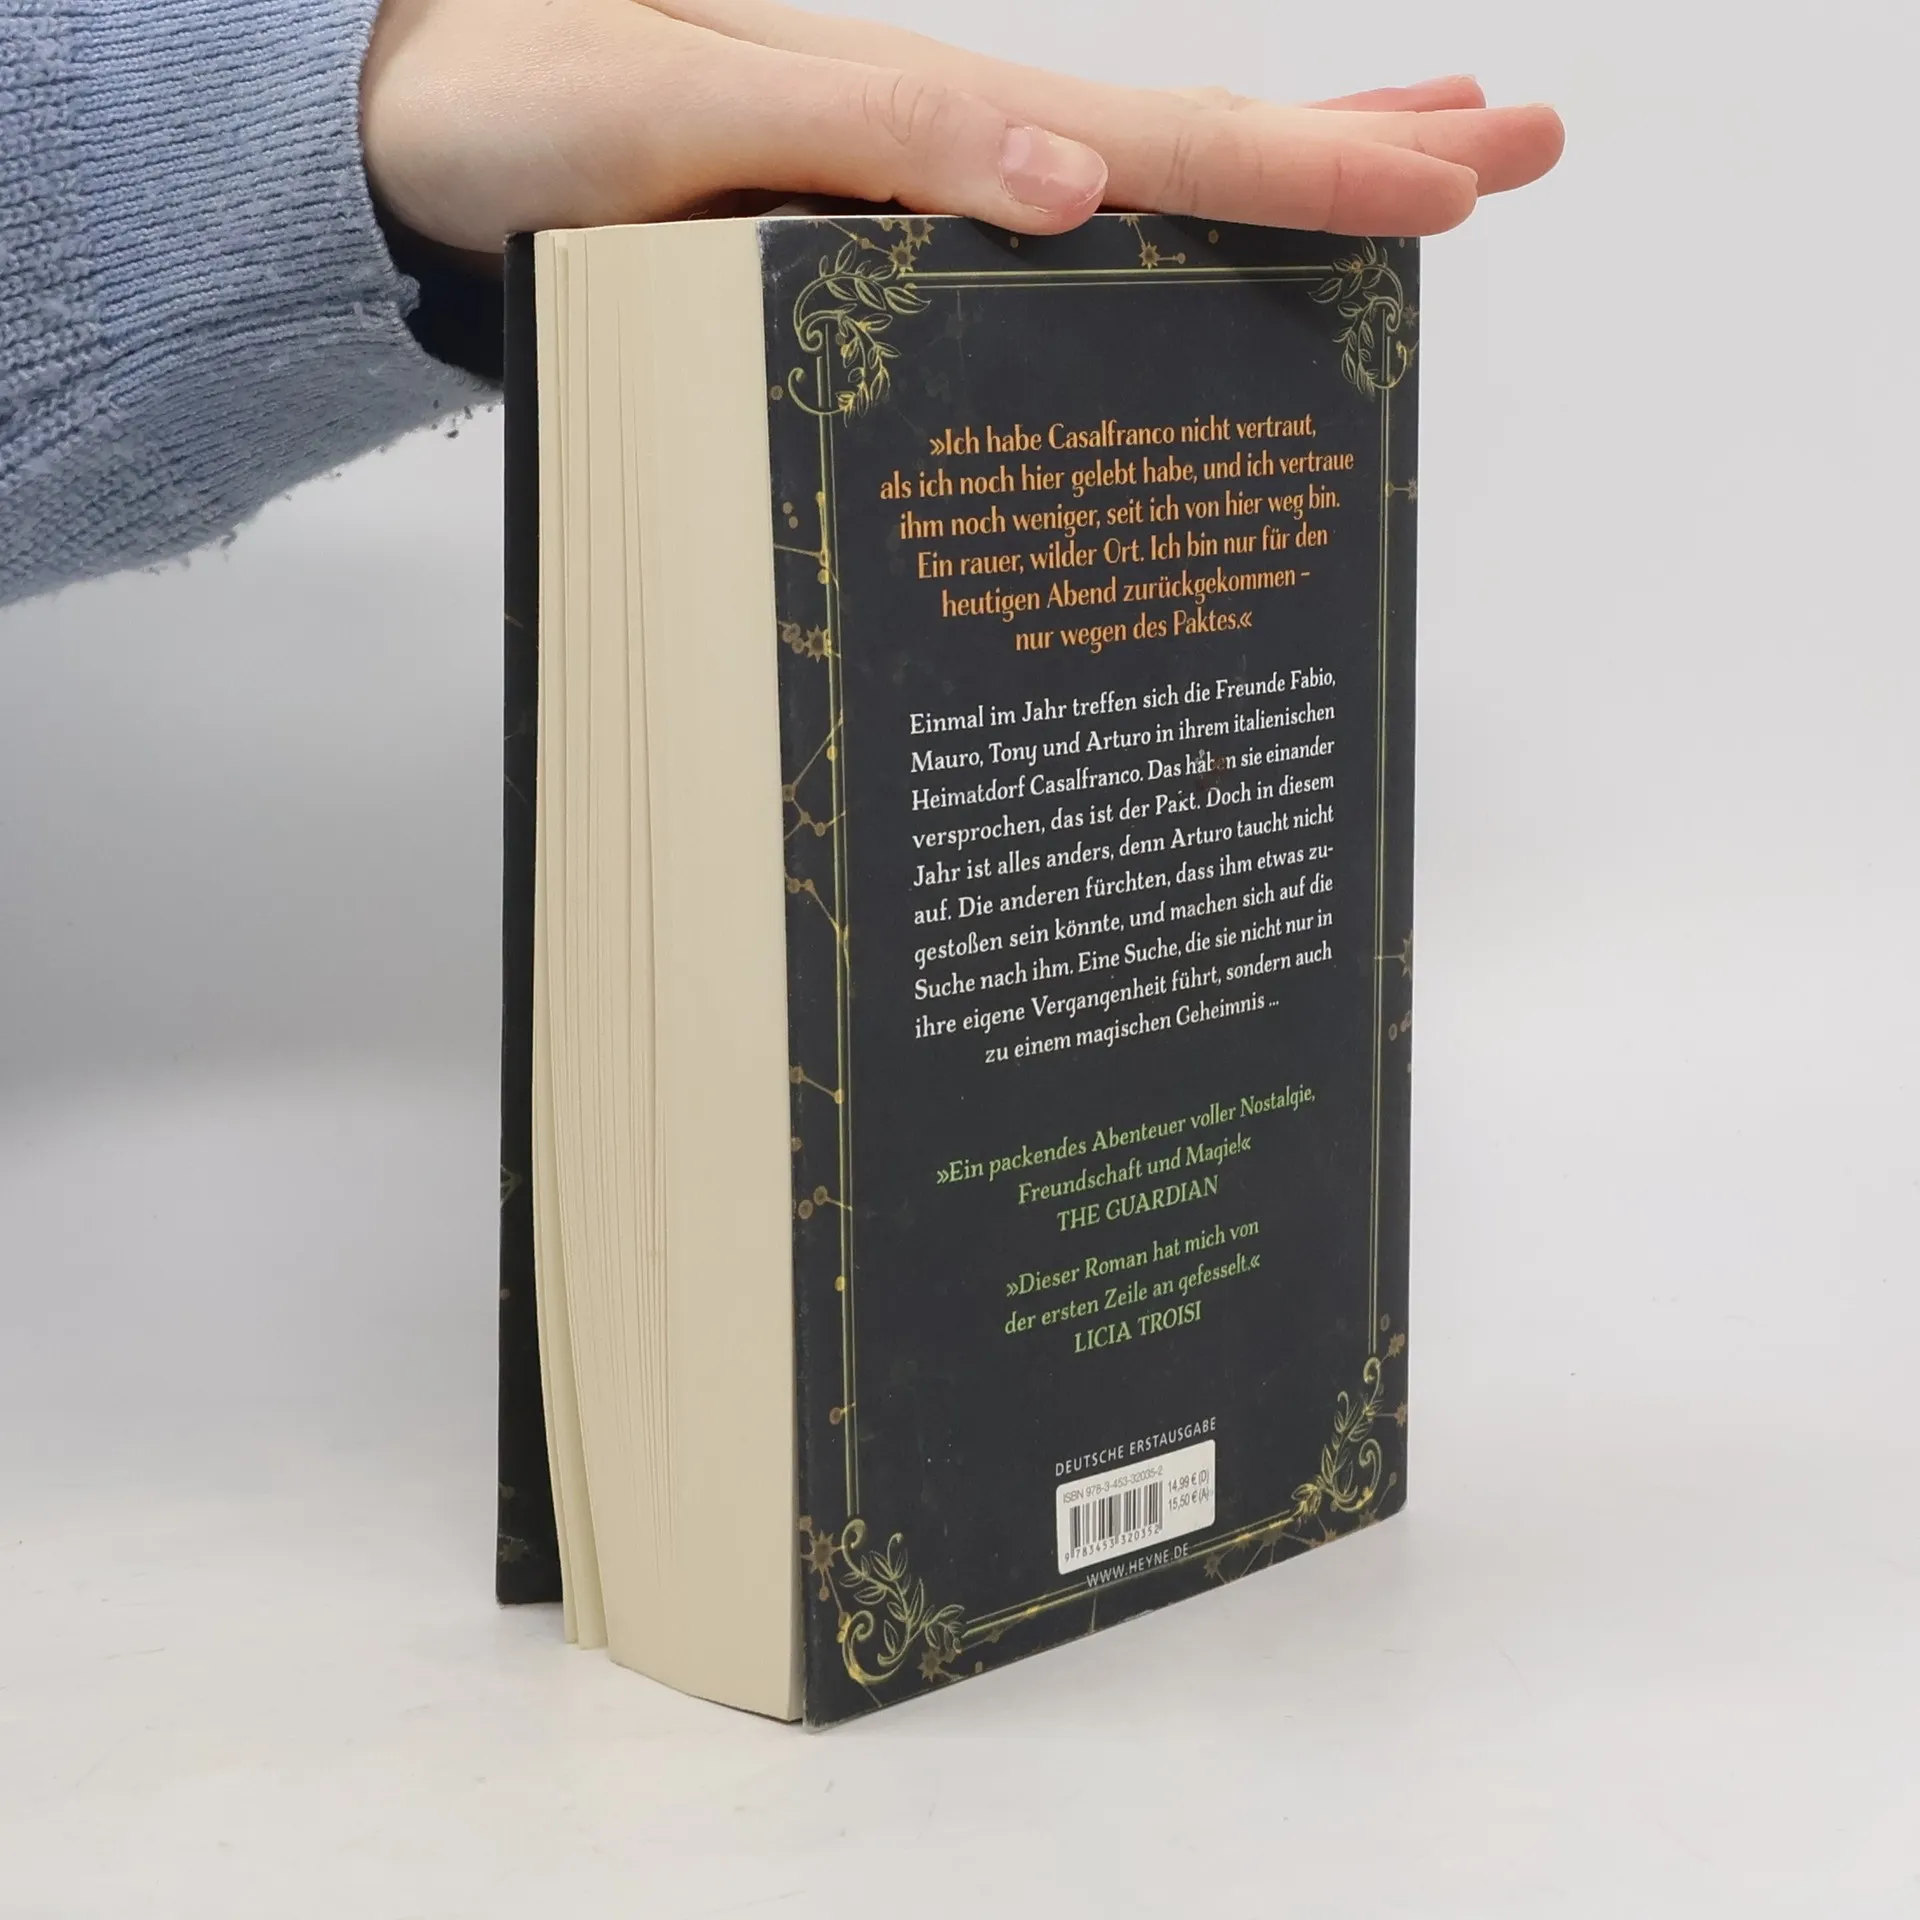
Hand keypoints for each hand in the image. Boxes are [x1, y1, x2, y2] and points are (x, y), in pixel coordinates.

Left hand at [362, 0, 1563, 255]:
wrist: (421, 137)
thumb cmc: (526, 115)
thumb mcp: (683, 118)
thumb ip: (866, 134)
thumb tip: (1077, 181)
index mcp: (931, 117)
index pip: (1168, 137)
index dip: (1319, 160)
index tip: (1465, 174)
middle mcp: (951, 149)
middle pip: (1193, 142)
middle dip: (1358, 148)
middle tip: (1521, 144)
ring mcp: (923, 193)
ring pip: (1140, 185)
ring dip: (1281, 179)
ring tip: (1419, 174)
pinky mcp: (876, 236)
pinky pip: (1048, 245)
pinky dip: (1149, 242)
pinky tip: (1181, 250)